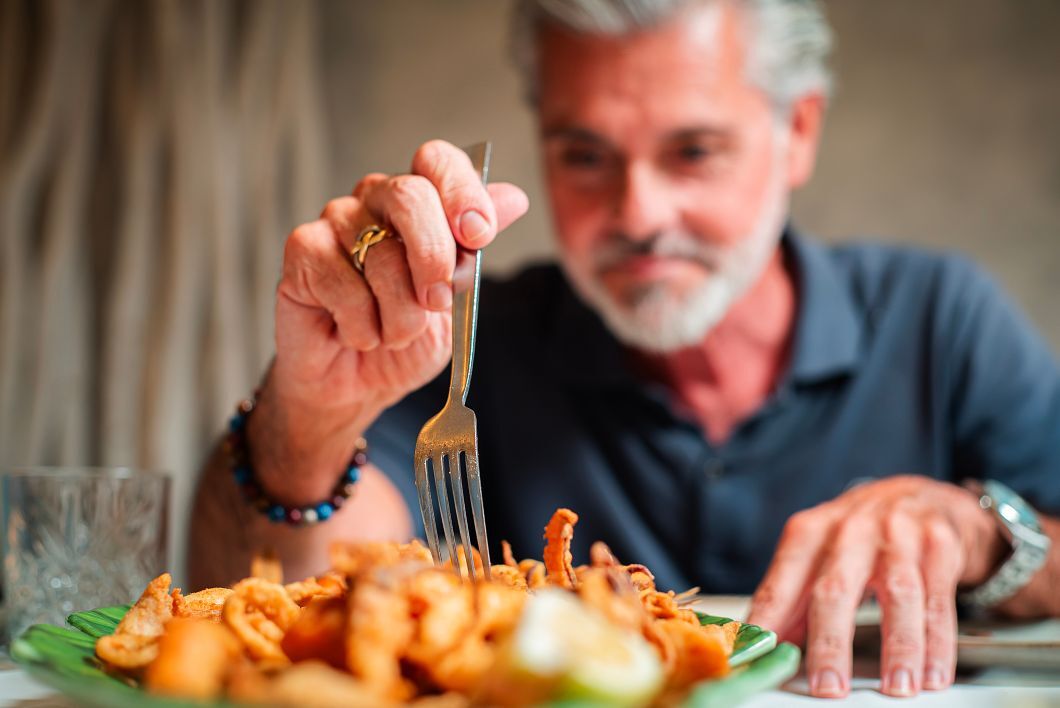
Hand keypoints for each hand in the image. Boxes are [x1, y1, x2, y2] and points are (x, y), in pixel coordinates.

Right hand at [255, 140, 528, 500]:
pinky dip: (361, 325)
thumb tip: (513, 198)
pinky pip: (343, 283)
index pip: (437, 161)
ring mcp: (336, 220)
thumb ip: (473, 247)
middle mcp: (376, 199)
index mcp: (420, 201)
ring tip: (391, 333)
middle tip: (437, 303)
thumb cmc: (405, 337)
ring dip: (399, 315)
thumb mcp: (456, 297)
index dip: (462, 192)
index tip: (478, 236)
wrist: (359, 384)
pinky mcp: (302, 249)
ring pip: (380, 254)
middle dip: (434, 258)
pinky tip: (355, 333)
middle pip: (409, 195)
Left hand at [746, 475, 1005, 697]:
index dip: (770, 620)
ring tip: (895, 687)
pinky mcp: (939, 544)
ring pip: (898, 594)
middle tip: (828, 686)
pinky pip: (939, 600)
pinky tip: (932, 673)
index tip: (762, 653)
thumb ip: (793, 598)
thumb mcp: (818, 553)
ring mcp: (898, 533)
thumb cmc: (860, 532)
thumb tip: (766, 644)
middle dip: (830, 642)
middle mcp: (850, 529)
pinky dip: (937, 642)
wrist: (919, 494)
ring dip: (898, 646)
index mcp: (810, 531)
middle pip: (836, 588)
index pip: (782, 582)